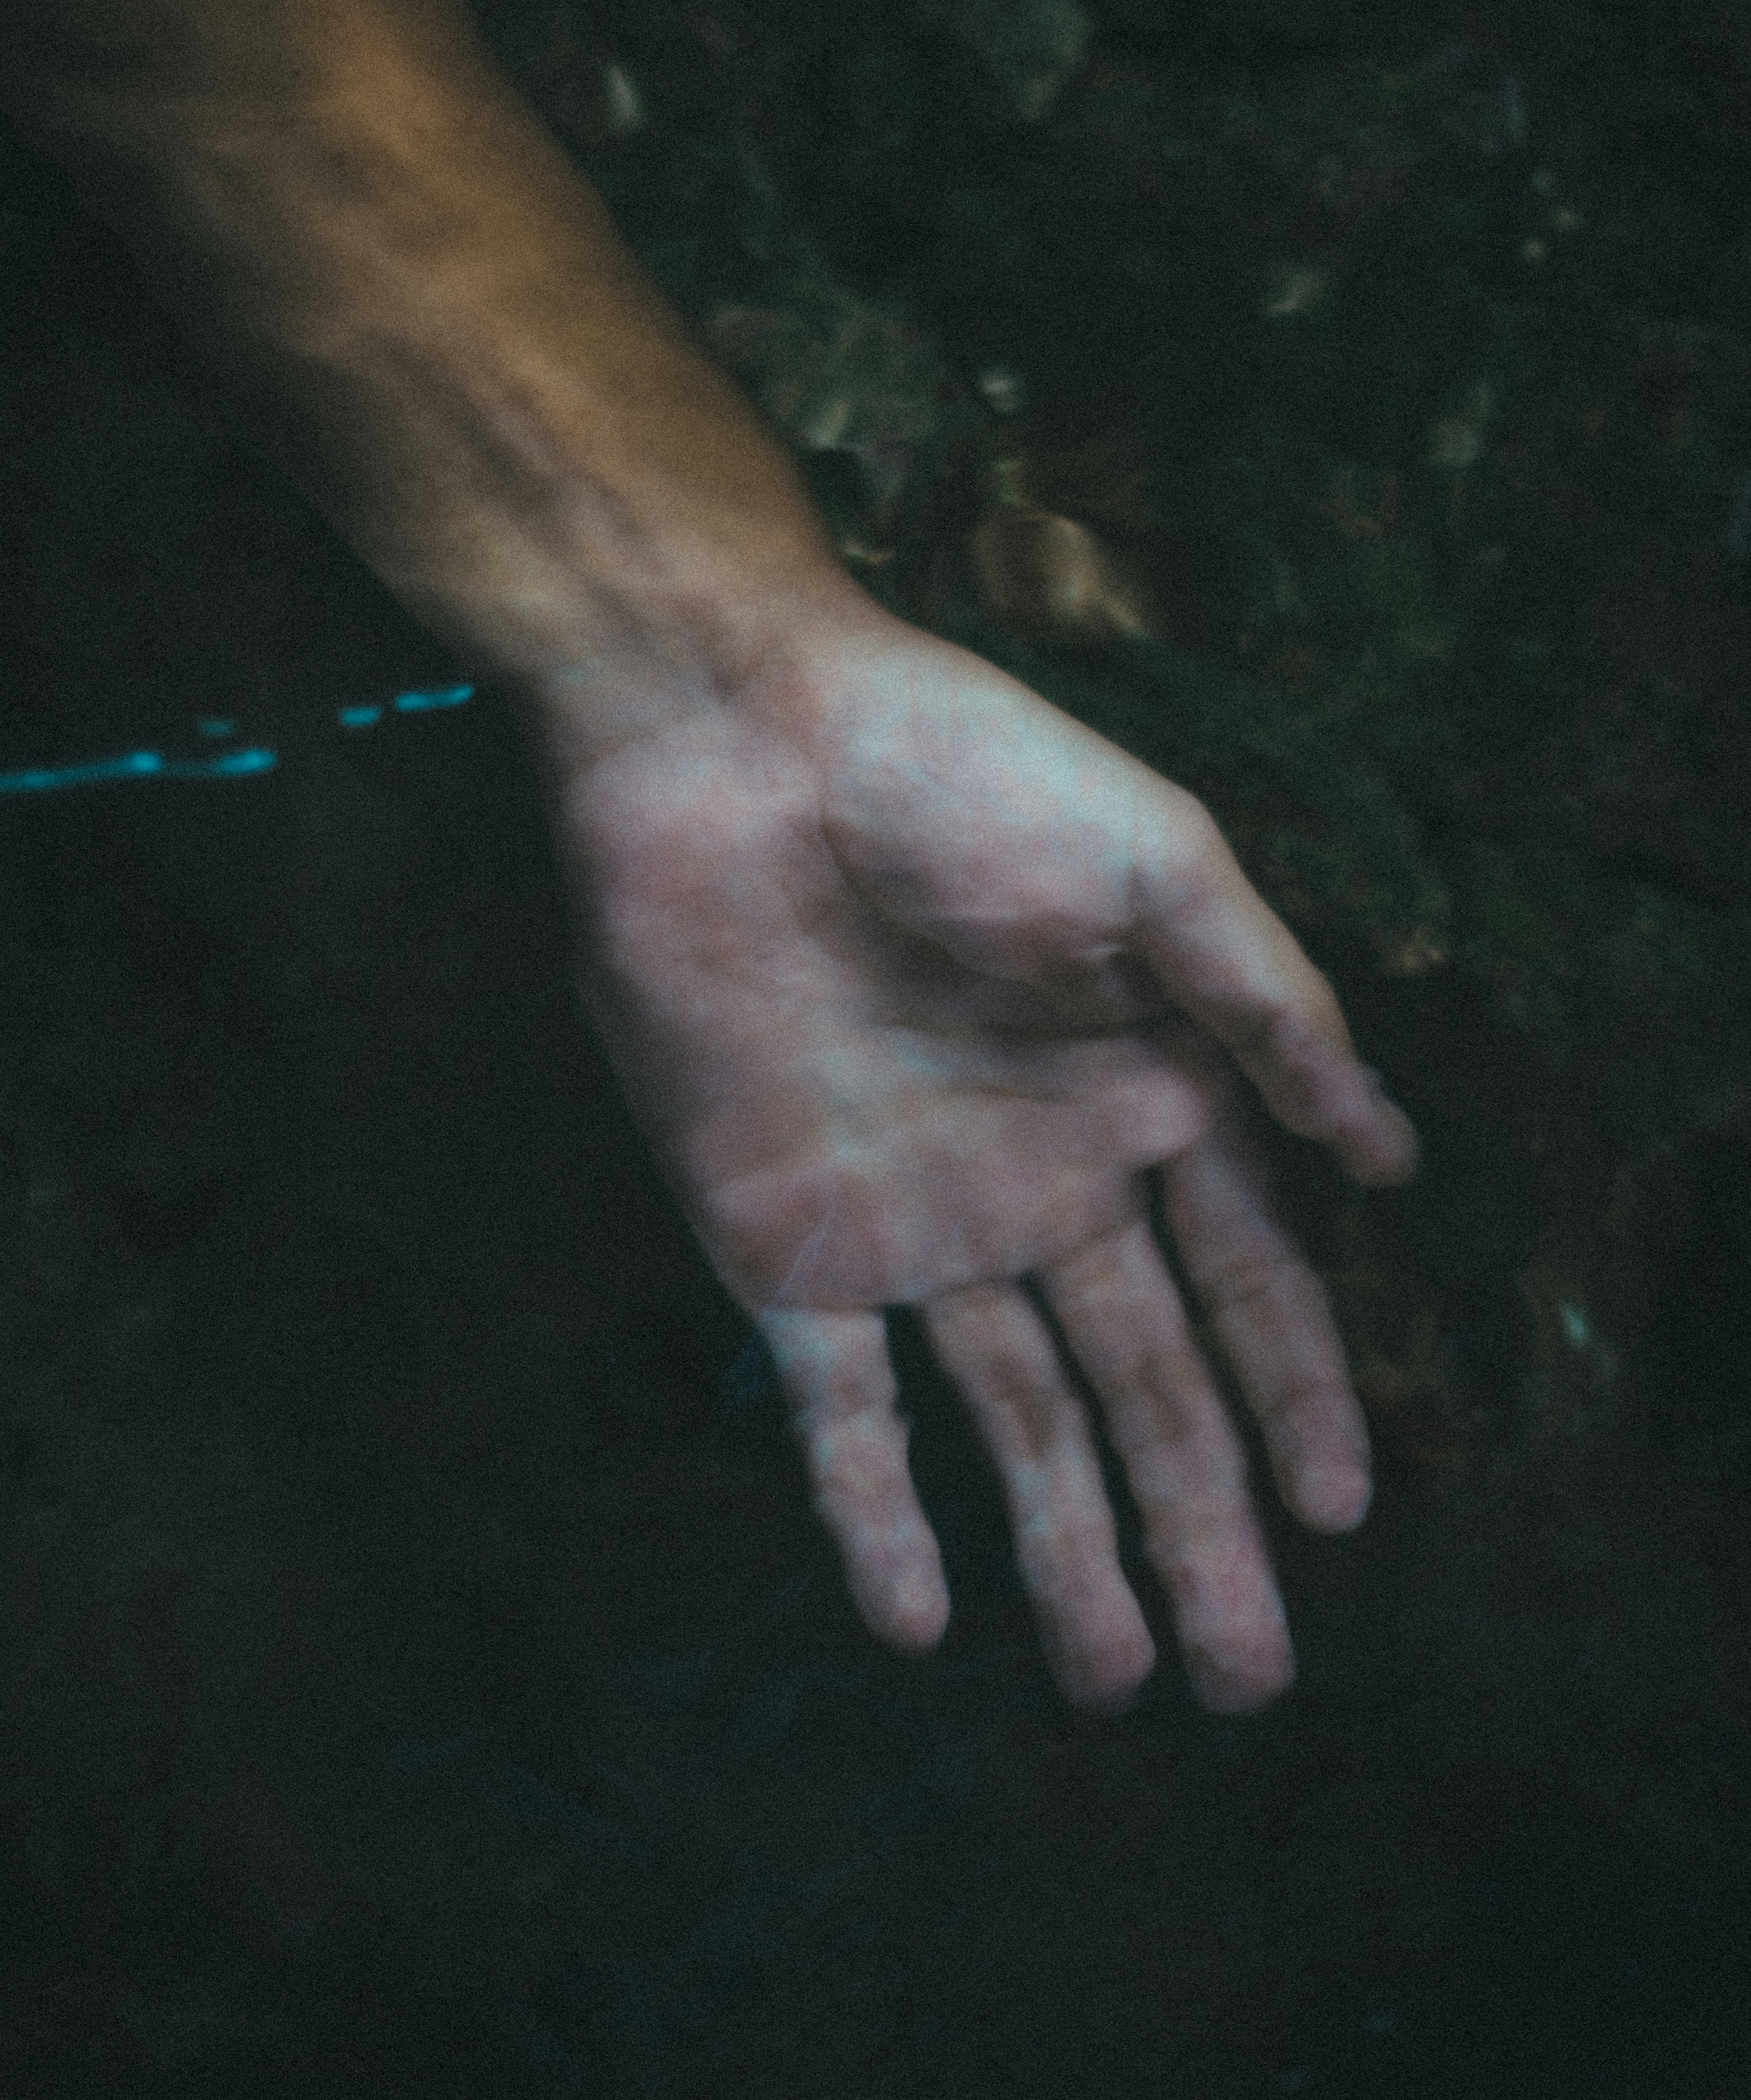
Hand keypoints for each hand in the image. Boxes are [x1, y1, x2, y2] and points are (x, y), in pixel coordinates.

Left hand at [532, 603, 1418, 1712]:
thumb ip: (1270, 1005)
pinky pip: (831, 1407)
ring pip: (1006, 1424)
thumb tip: (1392, 1151)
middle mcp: (1036, 1181)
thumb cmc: (958, 771)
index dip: (1296, 1398)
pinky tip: (916, 1620)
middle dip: (1198, 1527)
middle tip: (1249, 1677)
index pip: (1243, 1287)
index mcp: (1136, 1097)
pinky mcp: (779, 1244)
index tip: (1341, 1510)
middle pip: (1139, 1387)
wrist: (732, 742)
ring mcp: (911, 1225)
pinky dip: (868, 1513)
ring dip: (1061, 1553)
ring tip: (1111, 1684)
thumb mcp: (1158, 861)